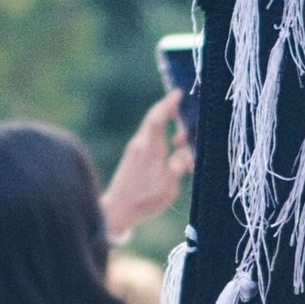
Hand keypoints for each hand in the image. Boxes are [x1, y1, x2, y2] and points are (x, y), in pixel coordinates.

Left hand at [102, 93, 189, 240]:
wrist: (117, 210)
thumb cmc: (144, 200)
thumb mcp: (169, 186)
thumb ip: (179, 166)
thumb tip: (185, 154)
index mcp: (150, 149)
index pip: (158, 117)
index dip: (168, 103)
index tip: (179, 93)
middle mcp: (140, 144)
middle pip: (154, 119)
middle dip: (171, 113)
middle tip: (186, 117)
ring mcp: (135, 150)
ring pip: (153, 130)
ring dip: (169, 131)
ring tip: (183, 144)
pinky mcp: (133, 157)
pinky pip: (150, 140)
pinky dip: (163, 139)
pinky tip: (172, 152)